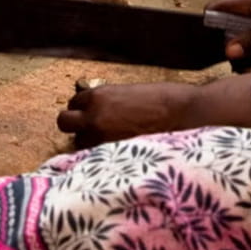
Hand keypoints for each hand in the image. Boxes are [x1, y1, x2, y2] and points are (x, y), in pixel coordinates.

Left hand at [57, 80, 198, 149]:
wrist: (186, 115)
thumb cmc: (166, 100)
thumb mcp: (131, 92)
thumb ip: (110, 101)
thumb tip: (101, 110)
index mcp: (99, 95)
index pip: (74, 102)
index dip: (84, 108)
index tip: (93, 113)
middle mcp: (94, 116)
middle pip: (64, 122)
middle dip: (75, 124)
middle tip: (90, 128)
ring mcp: (101, 138)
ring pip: (78, 143)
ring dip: (88, 141)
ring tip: (108, 142)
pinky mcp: (112, 155)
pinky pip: (94, 157)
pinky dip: (100, 155)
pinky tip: (115, 153)